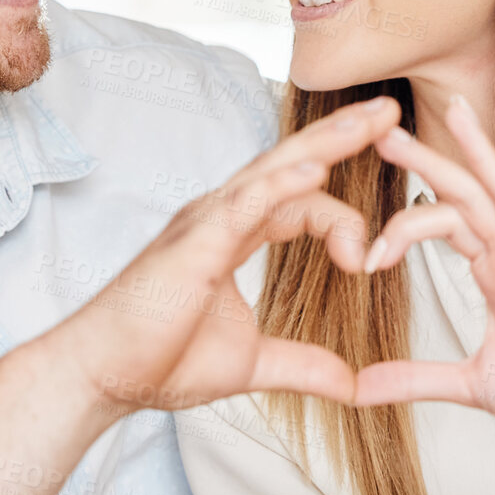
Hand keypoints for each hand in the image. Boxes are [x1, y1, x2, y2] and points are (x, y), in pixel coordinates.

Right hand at [62, 96, 402, 416]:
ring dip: (326, 143)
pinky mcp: (193, 244)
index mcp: (233, 233)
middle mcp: (220, 215)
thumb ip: (305, 365)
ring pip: (274, 169)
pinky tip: (318, 169)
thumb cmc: (159, 361)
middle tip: (391, 109)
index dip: (342, 217)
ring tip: (370, 120)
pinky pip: (243, 204)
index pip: (301, 200)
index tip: (368, 262)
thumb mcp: (252, 363)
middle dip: (344, 134)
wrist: (104, 378)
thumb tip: (354, 384)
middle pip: (292, 162)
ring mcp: (205, 223)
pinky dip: (281, 184)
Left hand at [350, 96, 494, 451]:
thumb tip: (360, 387)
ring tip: (459, 110)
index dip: (402, 231)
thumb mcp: (472, 383)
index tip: (367, 258)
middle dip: (429, 162)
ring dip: (483, 154)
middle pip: (466, 196)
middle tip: (387, 130)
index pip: (443, 224)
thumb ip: (417, 379)